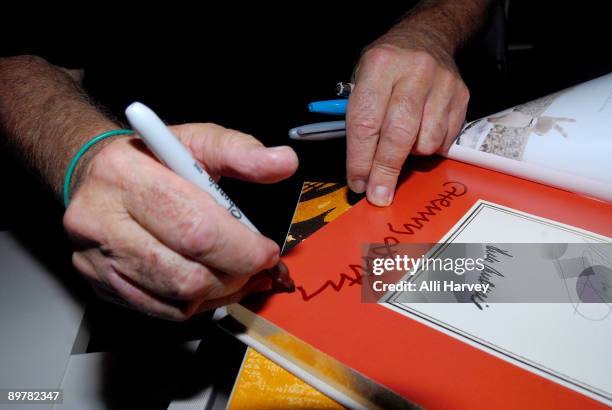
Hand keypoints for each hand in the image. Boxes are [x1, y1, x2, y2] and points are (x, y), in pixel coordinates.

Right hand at [63, 123, 297, 319]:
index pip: (194, 228)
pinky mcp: (101, 285)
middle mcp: (101, 221)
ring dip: (221, 291)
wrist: (94, 175)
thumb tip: (283, 162)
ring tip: (238, 271)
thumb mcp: (196, 141)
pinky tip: (213, 282)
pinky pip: (163, 311)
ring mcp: (96, 260)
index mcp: (124, 175)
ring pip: (177, 298)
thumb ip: (240, 152)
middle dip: (236, 274)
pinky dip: (198, 302)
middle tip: (257, 262)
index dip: (241, 248)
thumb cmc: (151, 159)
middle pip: (185, 273)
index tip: (266, 250)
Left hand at [346, 35, 469, 205]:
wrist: (427, 37)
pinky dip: (430, 147)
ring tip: (402, 143)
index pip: (365, 123)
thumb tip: (359, 171)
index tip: (358, 182)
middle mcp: (413, 73)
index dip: (360, 160)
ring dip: (411, 155)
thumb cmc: (388, 67)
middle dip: (385, 172)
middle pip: (398, 136)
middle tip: (379, 194)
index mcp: (380, 66)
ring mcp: (441, 85)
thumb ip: (357, 122)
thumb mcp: (361, 81)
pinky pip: (444, 141)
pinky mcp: (461, 97)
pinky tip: (421, 133)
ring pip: (425, 142)